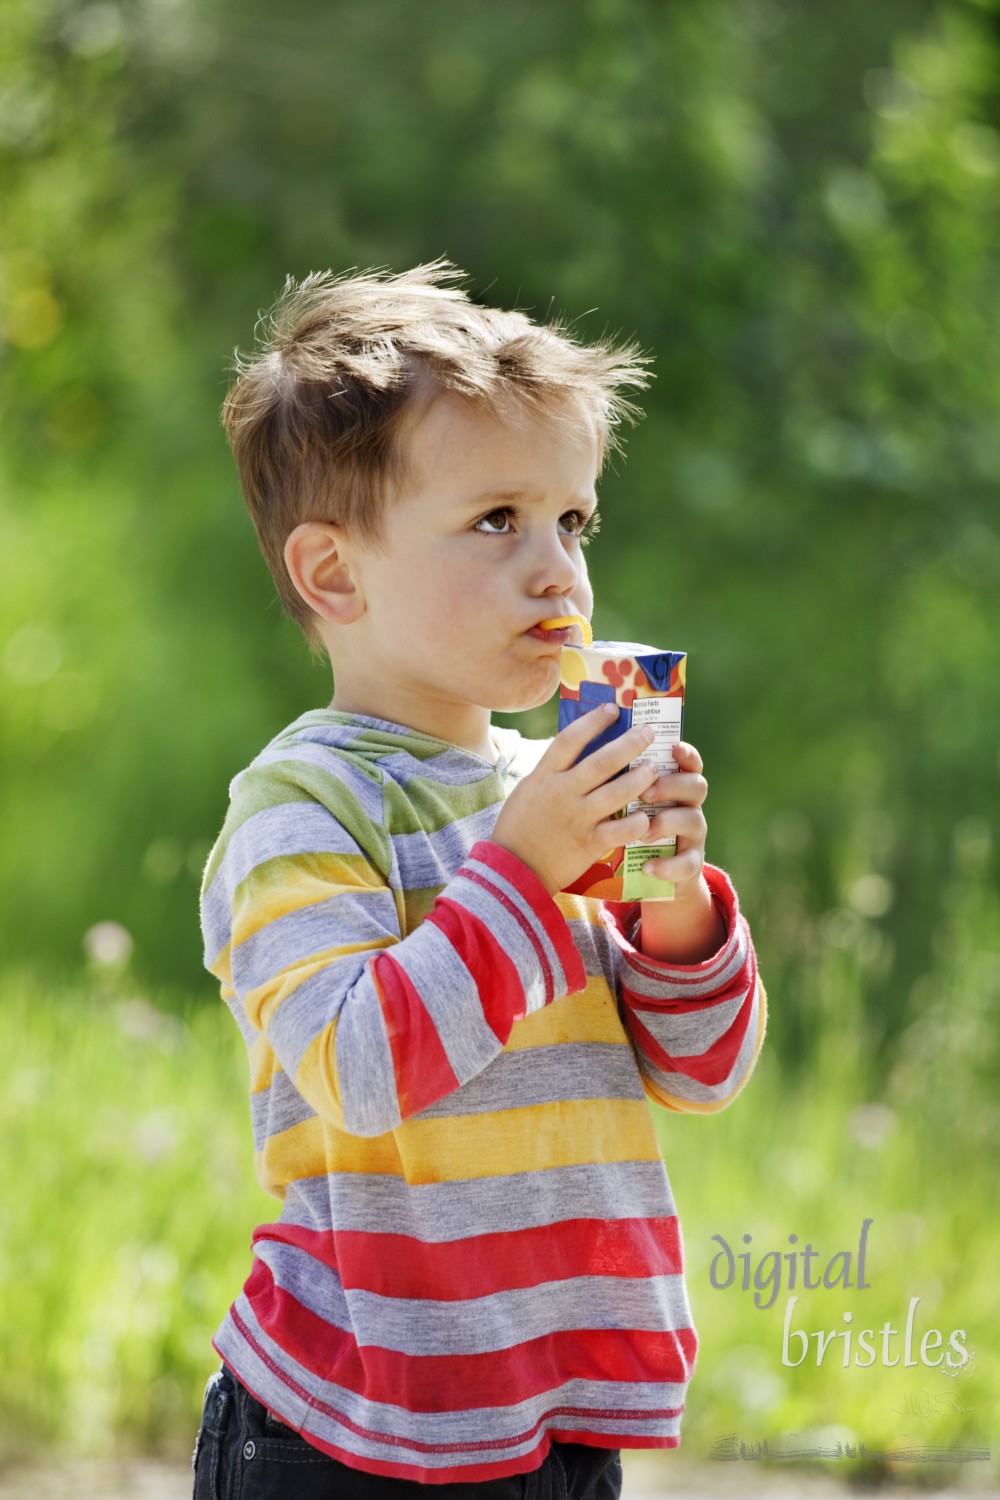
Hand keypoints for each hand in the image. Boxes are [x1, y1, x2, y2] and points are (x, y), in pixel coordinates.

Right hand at [491, 704, 662, 893]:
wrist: (511, 869)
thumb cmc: (519, 827)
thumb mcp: (528, 790)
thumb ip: (551, 772)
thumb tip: (574, 749)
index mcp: (545, 776)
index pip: (570, 739)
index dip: (593, 721)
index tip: (612, 709)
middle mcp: (562, 792)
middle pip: (602, 761)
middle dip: (629, 744)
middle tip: (648, 732)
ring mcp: (577, 818)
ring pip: (616, 792)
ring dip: (640, 778)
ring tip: (654, 769)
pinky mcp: (588, 843)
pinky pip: (619, 830)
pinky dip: (636, 822)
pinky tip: (647, 815)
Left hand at [636, 740, 708, 898]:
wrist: (652, 875)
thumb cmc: (635, 827)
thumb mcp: (632, 804)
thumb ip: (626, 783)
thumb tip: (602, 756)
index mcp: (677, 788)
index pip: (690, 764)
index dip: (687, 754)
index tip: (674, 747)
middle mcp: (690, 807)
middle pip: (697, 786)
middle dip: (672, 786)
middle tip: (646, 793)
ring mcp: (693, 836)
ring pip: (694, 820)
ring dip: (667, 822)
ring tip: (643, 833)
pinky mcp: (690, 864)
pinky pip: (687, 864)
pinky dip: (667, 865)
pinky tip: (648, 866)